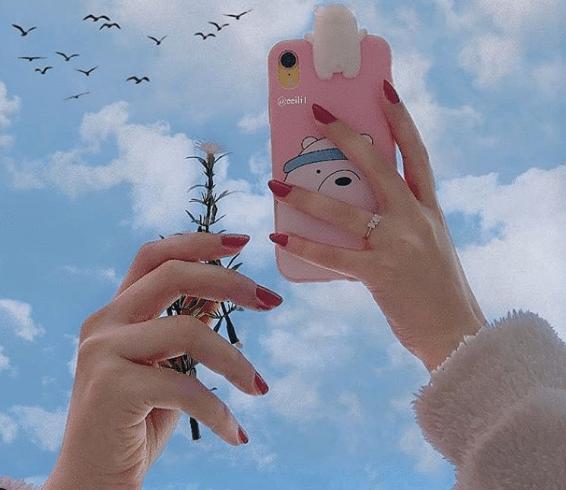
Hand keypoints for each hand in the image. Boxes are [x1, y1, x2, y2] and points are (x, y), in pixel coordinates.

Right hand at [44, 232, 281, 489]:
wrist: (94, 483)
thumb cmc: (135, 425)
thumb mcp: (163, 369)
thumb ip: (181, 329)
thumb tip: (217, 299)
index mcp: (115, 314)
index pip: (154, 256)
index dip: (198, 242)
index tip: (242, 242)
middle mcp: (103, 323)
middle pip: (173, 274)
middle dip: (230, 281)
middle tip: (272, 302)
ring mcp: (103, 352)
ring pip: (189, 331)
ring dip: (236, 361)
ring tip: (259, 388)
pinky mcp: (112, 388)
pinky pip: (186, 386)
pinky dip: (219, 411)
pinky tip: (234, 434)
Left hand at [267, 80, 485, 372]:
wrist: (457, 335)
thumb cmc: (439, 292)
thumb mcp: (430, 247)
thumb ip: (403, 226)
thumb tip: (360, 213)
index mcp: (429, 211)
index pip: (416, 155)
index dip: (401, 119)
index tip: (383, 90)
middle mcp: (415, 220)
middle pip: (378, 166)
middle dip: (346, 136)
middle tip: (318, 114)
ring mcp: (397, 244)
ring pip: (345, 210)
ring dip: (306, 195)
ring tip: (277, 183)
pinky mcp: (379, 273)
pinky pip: (334, 256)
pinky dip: (305, 246)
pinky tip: (280, 238)